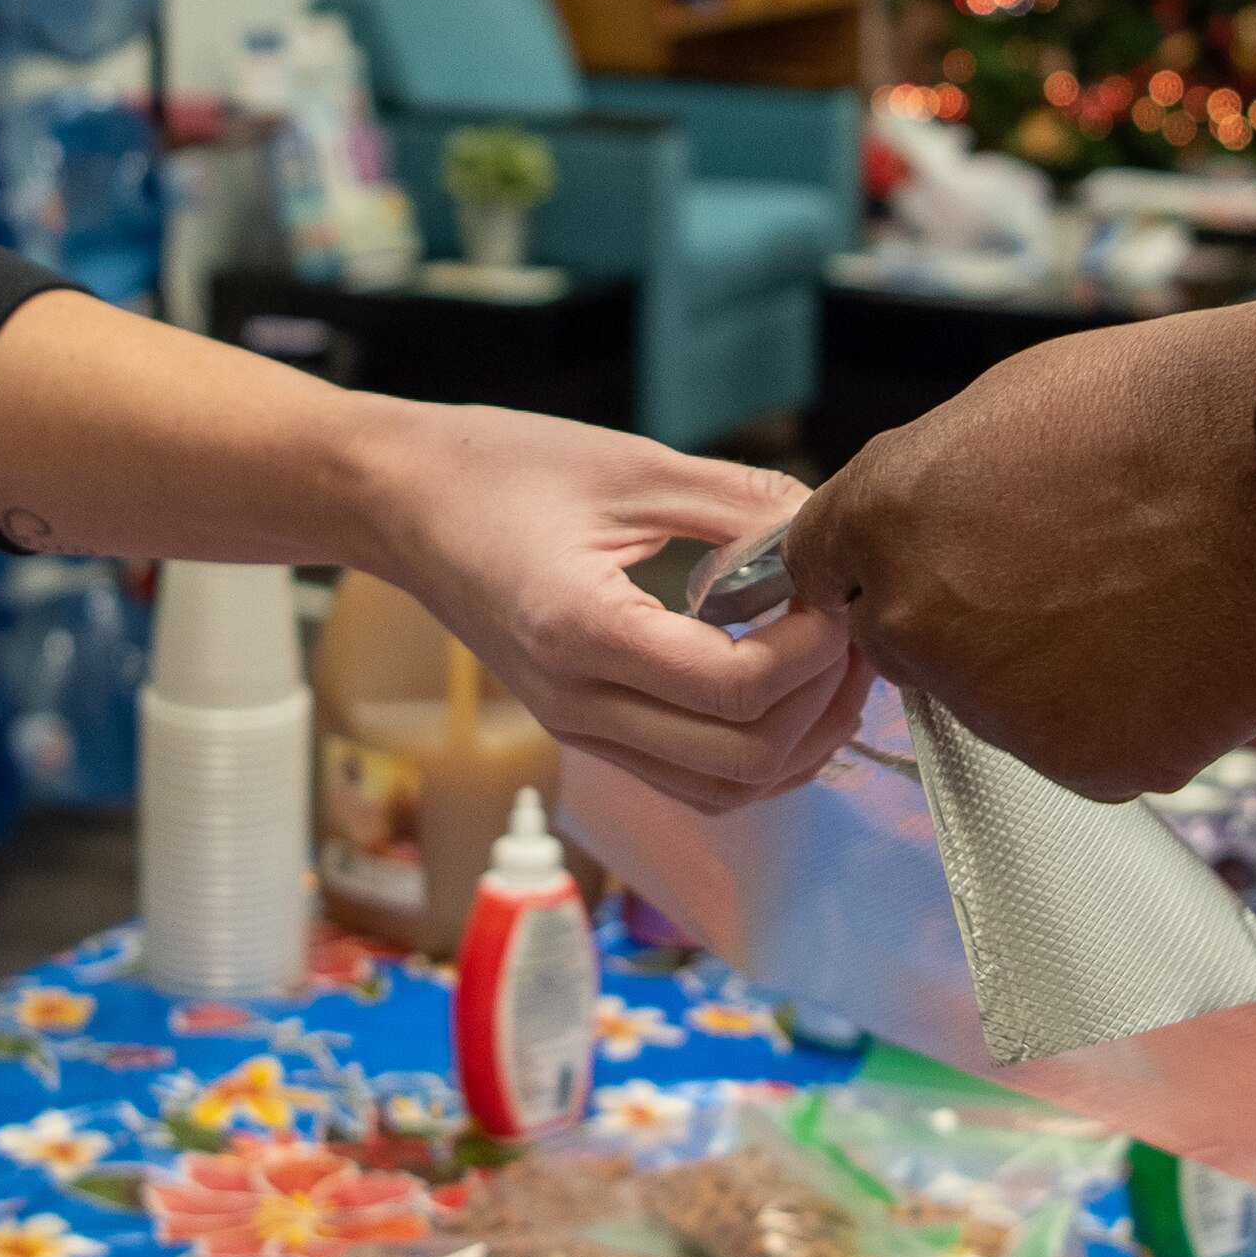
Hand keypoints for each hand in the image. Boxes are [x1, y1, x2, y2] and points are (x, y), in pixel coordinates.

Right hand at [356, 406, 870, 815]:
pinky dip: (753, 752)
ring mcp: (578, 727)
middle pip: (744, 760)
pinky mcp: (582, 728)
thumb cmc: (498, 468)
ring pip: (724, 792)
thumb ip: (740, 503)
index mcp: (584, 632)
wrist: (399, 500)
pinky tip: (779, 686)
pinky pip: (691, 779)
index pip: (736, 688)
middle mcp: (578, 703)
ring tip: (831, 666)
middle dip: (824, 704)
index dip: (814, 650)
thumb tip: (827, 535)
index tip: (838, 593)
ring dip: (797, 742)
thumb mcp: (634, 464)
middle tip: (855, 632)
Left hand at [785, 298, 1255, 802]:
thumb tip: (908, 537)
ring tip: (1144, 596)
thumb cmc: (1162, 408)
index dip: (874, 563)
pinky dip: (1130, 712)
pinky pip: (1093, 750)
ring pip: (1007, 709)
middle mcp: (921, 626)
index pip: (819, 572)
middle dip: (970, 620)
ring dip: (1054, 673)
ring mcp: (1005, 711)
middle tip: (1071, 567)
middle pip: (916, 648)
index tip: (915, 562)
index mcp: (886, 523)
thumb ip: (927, 489)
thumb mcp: (1005, 405)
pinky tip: (1181, 642)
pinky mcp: (1093, 767)